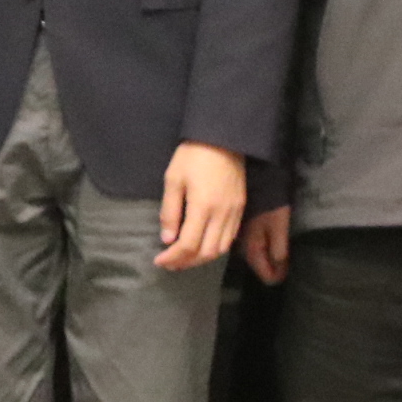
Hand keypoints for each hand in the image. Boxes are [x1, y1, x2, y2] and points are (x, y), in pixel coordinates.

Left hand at [156, 142, 245, 272]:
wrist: (224, 138)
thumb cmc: (193, 156)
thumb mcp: (173, 180)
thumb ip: (170, 211)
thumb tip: (167, 239)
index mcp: (203, 207)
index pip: (189, 244)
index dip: (173, 257)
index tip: (159, 261)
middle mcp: (222, 214)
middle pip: (207, 252)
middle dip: (187, 262)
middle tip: (170, 263)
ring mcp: (235, 212)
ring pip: (221, 248)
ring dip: (202, 258)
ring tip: (184, 258)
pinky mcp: (241, 208)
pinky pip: (230, 237)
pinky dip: (216, 247)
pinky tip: (202, 245)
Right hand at [240, 207, 291, 285]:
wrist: (257, 185)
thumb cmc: (272, 207)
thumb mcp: (280, 230)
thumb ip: (279, 253)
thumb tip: (279, 275)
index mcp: (252, 252)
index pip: (268, 277)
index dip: (282, 273)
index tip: (290, 261)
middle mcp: (242, 251)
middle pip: (262, 269)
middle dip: (275, 265)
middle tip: (286, 249)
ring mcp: (240, 243)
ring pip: (258, 260)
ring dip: (270, 256)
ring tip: (280, 242)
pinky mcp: (242, 235)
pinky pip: (256, 251)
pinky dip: (265, 249)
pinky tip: (271, 237)